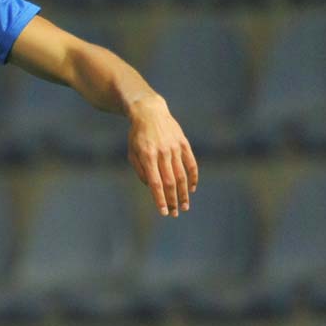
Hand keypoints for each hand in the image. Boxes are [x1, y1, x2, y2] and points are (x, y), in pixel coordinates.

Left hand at [126, 93, 198, 216]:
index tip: (164, 212)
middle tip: (175, 213)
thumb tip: (152, 187)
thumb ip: (140, 171)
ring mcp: (174, 148)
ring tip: (185, 206)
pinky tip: (192, 188)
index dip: (160, 199)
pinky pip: (191, 163)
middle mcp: (162, 153)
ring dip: (184, 193)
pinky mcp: (183, 143)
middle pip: (170, 182)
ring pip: (182, 175)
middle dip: (173, 200)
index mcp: (147, 156)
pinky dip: (193, 177)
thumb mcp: (132, 152)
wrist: (149, 112)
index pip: (155, 183)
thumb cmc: (137, 136)